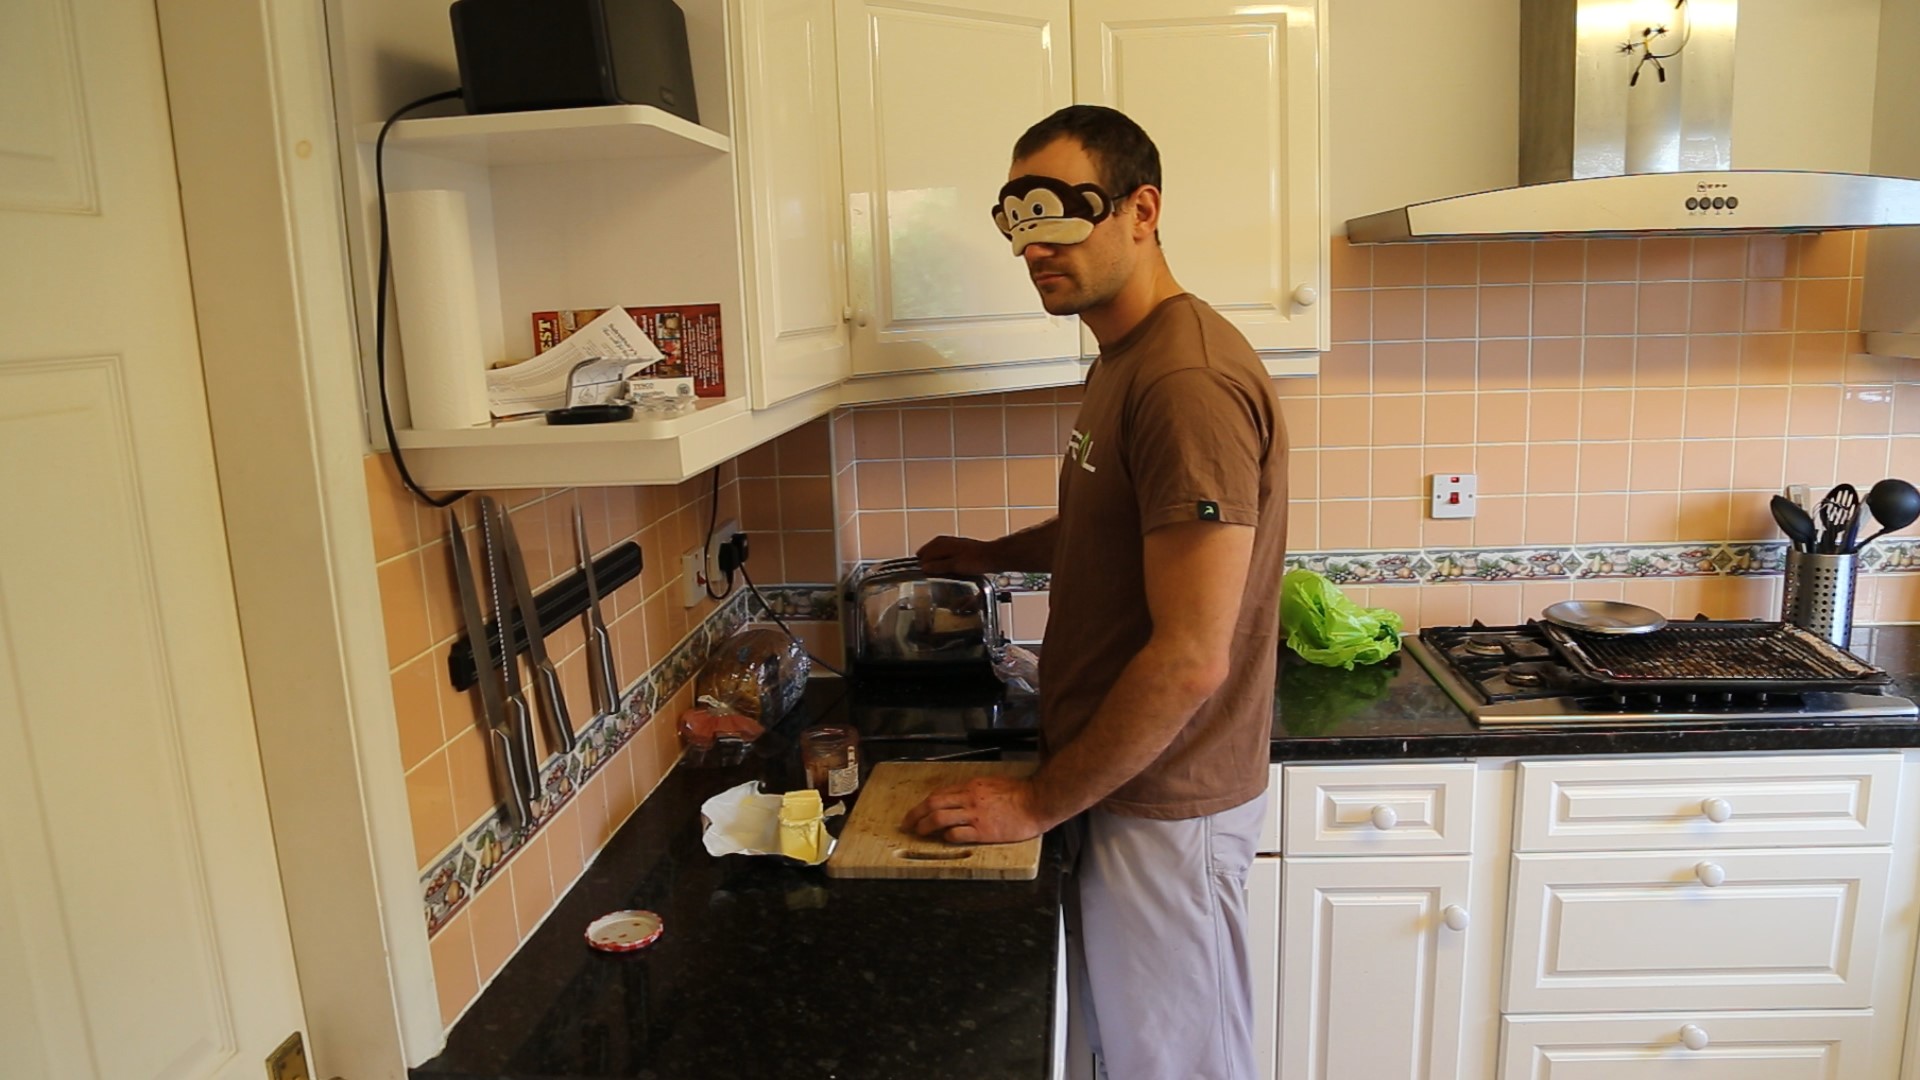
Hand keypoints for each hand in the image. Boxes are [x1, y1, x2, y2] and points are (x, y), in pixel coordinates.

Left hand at [901, 776, 1048, 844]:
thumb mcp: (991, 783)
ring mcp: (975, 815)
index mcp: (970, 786)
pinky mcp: (983, 831)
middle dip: (915, 814)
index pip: (939, 794)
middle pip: (933, 804)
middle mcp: (969, 798)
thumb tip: (957, 799)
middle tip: (907, 823)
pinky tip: (944, 840)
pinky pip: (957, 834)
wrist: (1036, 801)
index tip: (916, 812)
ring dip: (925, 826)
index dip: (924, 804)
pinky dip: (946, 837)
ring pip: (940, 818)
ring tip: (919, 833)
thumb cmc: (1018, 793)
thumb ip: (974, 790)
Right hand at [916, 535, 994, 575]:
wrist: (994, 556)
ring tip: (930, 563)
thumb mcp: (955, 565)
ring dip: (934, 555)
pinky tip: (946, 562)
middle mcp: (948, 542)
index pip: (926, 552)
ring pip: (939, 548)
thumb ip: (939, 566)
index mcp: (944, 544)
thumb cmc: (977, 560)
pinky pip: (947, 550)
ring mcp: (956, 544)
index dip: (921, 561)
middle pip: (931, 548)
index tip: (917, 568)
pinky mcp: (963, 548)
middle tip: (920, 563)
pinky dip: (942, 556)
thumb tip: (925, 567)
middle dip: (925, 556)